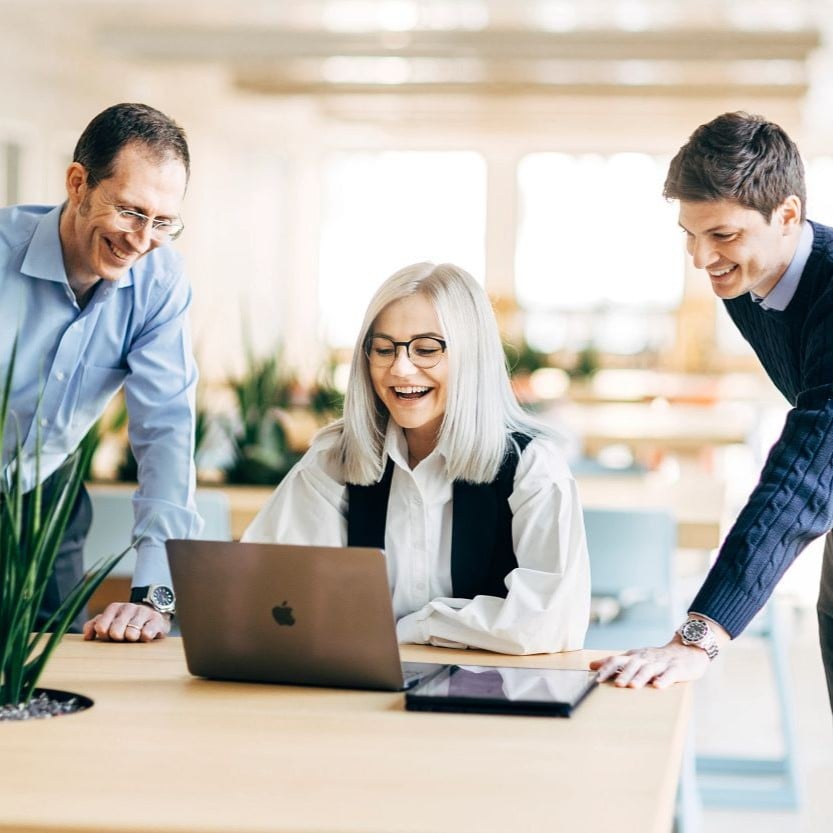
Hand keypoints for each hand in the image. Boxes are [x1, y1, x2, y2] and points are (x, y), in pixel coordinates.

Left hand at [83, 603, 170, 642]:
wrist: (152, 617)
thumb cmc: (126, 623)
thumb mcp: (109, 622)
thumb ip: (94, 626)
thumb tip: (87, 637)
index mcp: (114, 608)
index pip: (101, 627)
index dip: (104, 636)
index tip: (110, 636)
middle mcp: (128, 607)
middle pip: (115, 632)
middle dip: (118, 638)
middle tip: (123, 638)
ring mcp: (143, 612)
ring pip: (131, 634)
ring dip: (132, 639)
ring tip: (134, 638)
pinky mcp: (157, 619)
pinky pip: (146, 634)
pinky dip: (144, 638)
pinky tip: (145, 637)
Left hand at [589, 637, 711, 688]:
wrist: (686, 651)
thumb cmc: (656, 658)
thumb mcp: (634, 657)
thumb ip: (615, 662)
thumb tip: (592, 665)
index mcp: (635, 656)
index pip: (617, 660)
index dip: (606, 668)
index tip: (597, 680)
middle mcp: (646, 658)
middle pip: (632, 664)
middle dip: (624, 674)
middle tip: (616, 684)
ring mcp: (661, 663)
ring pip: (649, 669)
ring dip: (640, 677)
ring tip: (633, 686)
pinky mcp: (676, 669)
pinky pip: (670, 674)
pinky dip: (664, 679)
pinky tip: (658, 686)